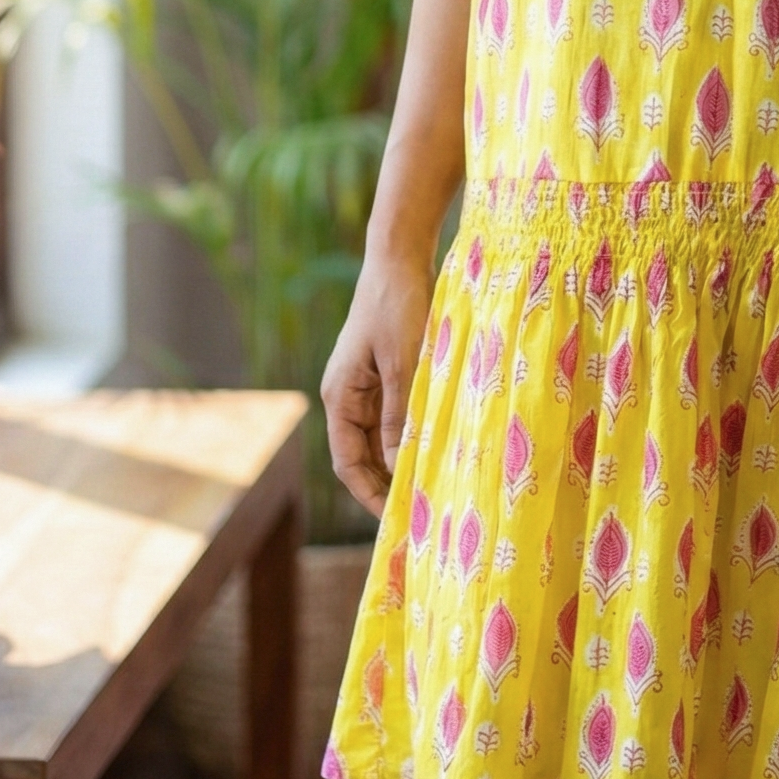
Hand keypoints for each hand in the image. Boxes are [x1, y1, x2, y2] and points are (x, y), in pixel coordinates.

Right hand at [321, 246, 435, 517]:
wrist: (399, 257)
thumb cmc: (398, 307)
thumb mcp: (404, 364)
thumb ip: (401, 415)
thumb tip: (401, 467)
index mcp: (341, 397)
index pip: (348, 463)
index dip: (369, 495)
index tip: (397, 521)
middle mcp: (348, 395)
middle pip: (363, 455)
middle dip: (386, 485)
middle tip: (420, 513)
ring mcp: (366, 384)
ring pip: (381, 437)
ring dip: (402, 461)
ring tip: (431, 488)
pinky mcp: (386, 371)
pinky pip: (395, 415)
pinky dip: (412, 434)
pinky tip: (437, 446)